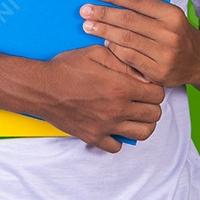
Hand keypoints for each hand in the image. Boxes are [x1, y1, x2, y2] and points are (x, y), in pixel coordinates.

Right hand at [41, 44, 164, 153]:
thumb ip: (124, 62)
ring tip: (134, 114)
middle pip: (155, 115)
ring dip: (142, 123)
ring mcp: (106, 126)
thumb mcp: (97, 53)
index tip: (146, 86)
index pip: (158, 94)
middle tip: (142, 99)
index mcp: (121, 87)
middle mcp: (117, 109)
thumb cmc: (67, 67)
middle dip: (152, 105)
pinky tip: (114, 125)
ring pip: (143, 133)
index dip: (155, 88)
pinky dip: (120, 138)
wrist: (41, 88)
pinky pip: (117, 146)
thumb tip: (145, 75)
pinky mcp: (93, 137)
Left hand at [80, 0, 199, 88]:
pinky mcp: (158, 72)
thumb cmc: (178, 34)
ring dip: (103, 31)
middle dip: (103, 13)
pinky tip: (104, 43)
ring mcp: (165, 54)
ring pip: (126, 39)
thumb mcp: (170, 17)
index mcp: (172, 14)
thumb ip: (146, 10)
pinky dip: (113, 49)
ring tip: (88, 25)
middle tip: (85, 10)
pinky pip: (129, 58)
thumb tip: (112, 0)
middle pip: (129, 20)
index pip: (137, 0)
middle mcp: (170, 33)